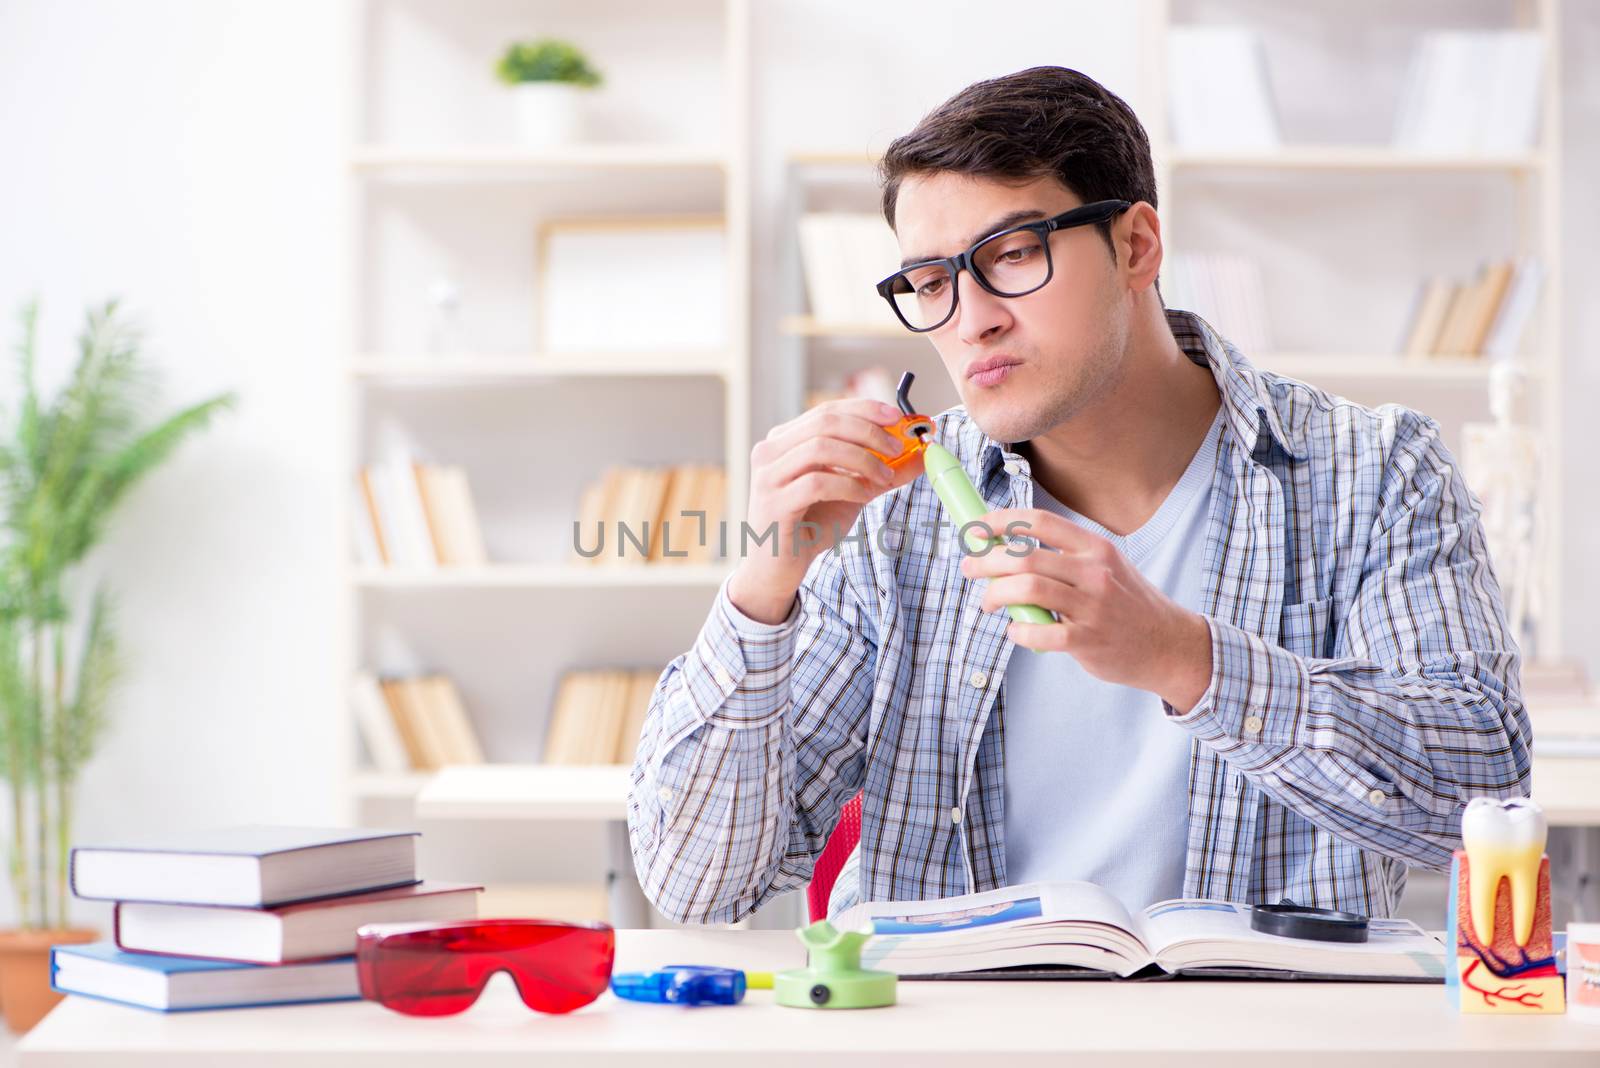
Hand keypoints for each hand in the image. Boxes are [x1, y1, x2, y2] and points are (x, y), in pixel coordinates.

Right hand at [728, 398, 924, 623]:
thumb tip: (920, 454)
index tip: (897, 418)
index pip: (827, 411)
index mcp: (785, 440)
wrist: (779, 568)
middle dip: (868, 432)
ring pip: (820, 448)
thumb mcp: (852, 491)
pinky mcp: (772, 503)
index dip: (864, 409)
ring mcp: (768, 477)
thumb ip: (880, 470)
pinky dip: (848, 485)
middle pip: (825, 422)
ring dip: (862, 459)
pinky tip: (863, 495)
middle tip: (897, 449)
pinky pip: (817, 483)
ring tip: (884, 477)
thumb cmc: (811, 526)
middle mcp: (770, 452)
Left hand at [959, 507, 1213, 711]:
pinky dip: (1020, 631)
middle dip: (986, 561)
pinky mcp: (1089, 640)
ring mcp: (1093, 606)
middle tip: (970, 569)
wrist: (1169, 645)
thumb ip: (1065, 559)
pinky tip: (1016, 631)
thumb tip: (1007, 552)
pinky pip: (1042, 633)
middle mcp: (1094, 572)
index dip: (1000, 522)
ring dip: (996, 595)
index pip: (1039, 522)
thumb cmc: (1128, 605)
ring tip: (988, 603)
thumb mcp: (1106, 568)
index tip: (977, 530)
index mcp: (1094, 548)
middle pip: (1025, 556)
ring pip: (1028, 589)